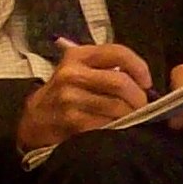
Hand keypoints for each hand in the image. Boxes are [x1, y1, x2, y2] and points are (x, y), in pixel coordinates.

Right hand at [16, 41, 151, 150]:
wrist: (35, 120)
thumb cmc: (64, 93)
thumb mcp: (78, 70)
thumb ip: (106, 67)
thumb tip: (143, 82)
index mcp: (78, 56)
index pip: (118, 53)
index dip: (140, 67)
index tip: (147, 83)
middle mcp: (72, 74)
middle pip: (120, 82)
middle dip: (138, 98)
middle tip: (143, 107)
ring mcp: (70, 99)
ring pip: (116, 107)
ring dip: (131, 116)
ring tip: (133, 119)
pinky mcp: (72, 122)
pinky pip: (106, 125)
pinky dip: (118, 129)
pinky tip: (117, 130)